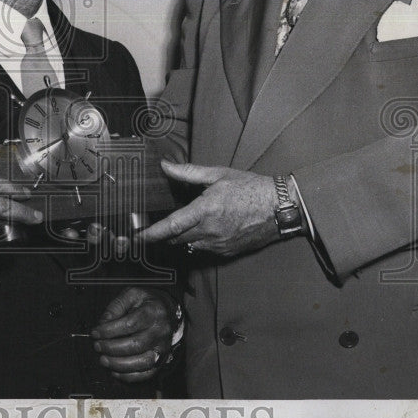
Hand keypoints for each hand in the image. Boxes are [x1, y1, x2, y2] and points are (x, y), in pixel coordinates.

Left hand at [91, 287, 176, 382]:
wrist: (168, 310)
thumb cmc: (148, 302)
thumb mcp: (132, 295)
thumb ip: (116, 306)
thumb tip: (103, 323)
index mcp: (153, 312)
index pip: (130, 324)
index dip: (109, 330)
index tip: (96, 332)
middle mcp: (160, 331)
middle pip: (136, 344)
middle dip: (112, 348)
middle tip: (98, 346)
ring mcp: (162, 347)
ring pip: (142, 362)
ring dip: (119, 364)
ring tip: (104, 360)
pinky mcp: (161, 360)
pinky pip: (147, 373)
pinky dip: (130, 376)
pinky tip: (116, 371)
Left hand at [137, 163, 280, 255]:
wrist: (279, 208)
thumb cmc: (250, 188)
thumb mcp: (218, 174)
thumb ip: (189, 172)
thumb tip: (166, 166)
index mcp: (206, 210)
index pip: (172, 226)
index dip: (152, 233)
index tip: (138, 236)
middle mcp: (211, 231)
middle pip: (177, 238)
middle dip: (165, 233)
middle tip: (157, 225)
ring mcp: (219, 244)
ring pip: (190, 245)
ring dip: (182, 237)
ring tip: (183, 224)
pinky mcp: (227, 251)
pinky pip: (204, 249)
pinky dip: (198, 241)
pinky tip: (204, 228)